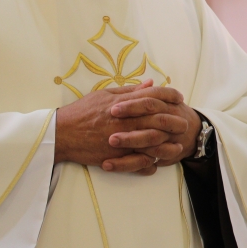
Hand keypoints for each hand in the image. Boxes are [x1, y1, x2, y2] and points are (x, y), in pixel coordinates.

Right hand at [54, 80, 191, 174]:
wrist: (61, 133)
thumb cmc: (83, 111)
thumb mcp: (105, 94)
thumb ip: (130, 91)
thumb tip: (151, 83)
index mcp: (124, 104)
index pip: (154, 97)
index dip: (170, 96)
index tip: (180, 97)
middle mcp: (125, 121)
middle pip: (158, 120)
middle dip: (175, 121)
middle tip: (185, 123)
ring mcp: (121, 140)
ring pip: (151, 143)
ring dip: (167, 146)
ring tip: (178, 147)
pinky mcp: (115, 156)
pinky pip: (137, 162)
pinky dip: (149, 164)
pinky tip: (157, 164)